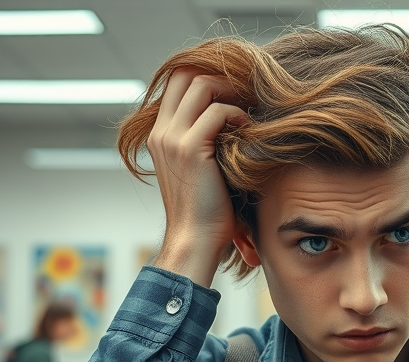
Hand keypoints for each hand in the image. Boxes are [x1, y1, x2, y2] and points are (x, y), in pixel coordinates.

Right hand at [147, 69, 250, 286]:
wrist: (195, 240)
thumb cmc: (206, 210)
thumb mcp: (200, 168)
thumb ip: (205, 141)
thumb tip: (231, 120)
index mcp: (159, 134)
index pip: (176, 81)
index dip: (207, 76)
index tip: (234, 92)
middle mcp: (161, 131)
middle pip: (185, 74)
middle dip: (220, 77)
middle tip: (244, 95)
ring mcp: (172, 138)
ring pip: (202, 85)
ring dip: (231, 93)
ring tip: (249, 111)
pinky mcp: (190, 148)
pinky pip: (217, 112)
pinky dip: (238, 115)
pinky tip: (249, 132)